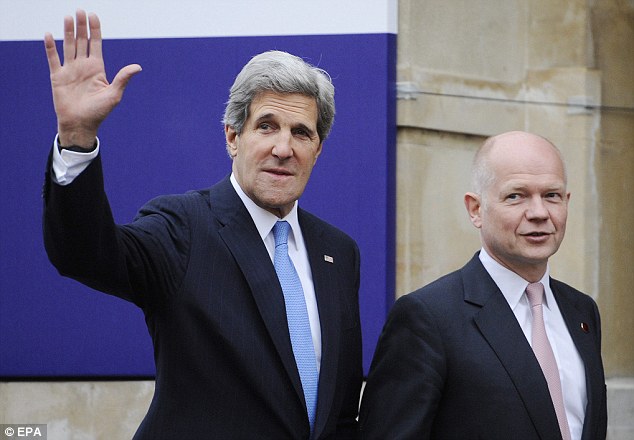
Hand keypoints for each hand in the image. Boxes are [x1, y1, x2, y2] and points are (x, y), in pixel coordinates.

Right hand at [44, 10, 141, 147]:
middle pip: (81, 41)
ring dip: (67, 31)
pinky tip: (49, 35)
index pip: (96, 44)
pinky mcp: (57, 77)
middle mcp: (83, 66)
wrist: (81, 125)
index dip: (95, 30)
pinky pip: (53, 59)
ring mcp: (70, 70)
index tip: (93, 16)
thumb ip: (123, 78)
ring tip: (68, 17)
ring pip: (68, 46)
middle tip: (80, 11)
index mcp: (97, 68)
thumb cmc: (99, 112)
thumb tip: (138, 67)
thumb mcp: (114, 94)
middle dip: (81, 26)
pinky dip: (50, 47)